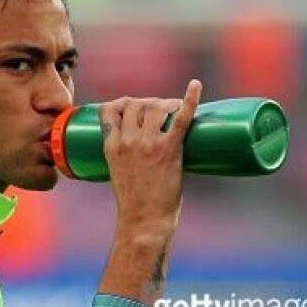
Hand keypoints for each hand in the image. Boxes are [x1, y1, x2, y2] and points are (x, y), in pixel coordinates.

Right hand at [100, 79, 201, 239]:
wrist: (144, 221)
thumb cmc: (134, 203)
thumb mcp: (117, 172)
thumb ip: (126, 154)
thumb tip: (145, 143)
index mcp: (111, 146)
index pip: (110, 110)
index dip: (122, 104)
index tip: (133, 108)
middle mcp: (127, 140)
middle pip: (136, 104)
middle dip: (147, 102)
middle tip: (160, 111)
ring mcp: (148, 144)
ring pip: (155, 106)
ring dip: (165, 103)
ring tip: (174, 108)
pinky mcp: (169, 150)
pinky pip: (181, 118)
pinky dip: (191, 99)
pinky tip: (196, 85)